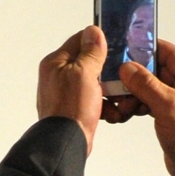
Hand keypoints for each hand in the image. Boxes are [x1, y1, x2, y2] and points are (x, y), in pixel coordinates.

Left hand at [37, 25, 107, 153]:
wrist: (65, 143)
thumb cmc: (70, 109)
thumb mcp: (84, 73)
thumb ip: (91, 52)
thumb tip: (94, 32)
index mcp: (56, 62)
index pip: (79, 40)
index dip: (99, 43)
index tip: (115, 47)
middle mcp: (58, 76)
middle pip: (90, 63)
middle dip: (107, 71)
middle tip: (118, 77)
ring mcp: (66, 93)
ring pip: (95, 83)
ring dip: (109, 90)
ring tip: (117, 98)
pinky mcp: (74, 109)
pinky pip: (94, 101)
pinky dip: (105, 105)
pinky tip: (111, 112)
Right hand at [119, 39, 174, 175]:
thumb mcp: (169, 106)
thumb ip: (147, 84)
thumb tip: (129, 68)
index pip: (173, 54)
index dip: (152, 48)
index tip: (132, 45)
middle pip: (161, 71)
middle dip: (139, 75)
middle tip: (121, 77)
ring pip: (154, 89)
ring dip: (137, 92)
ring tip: (123, 99)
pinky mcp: (173, 118)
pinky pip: (153, 104)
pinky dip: (140, 104)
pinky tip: (128, 110)